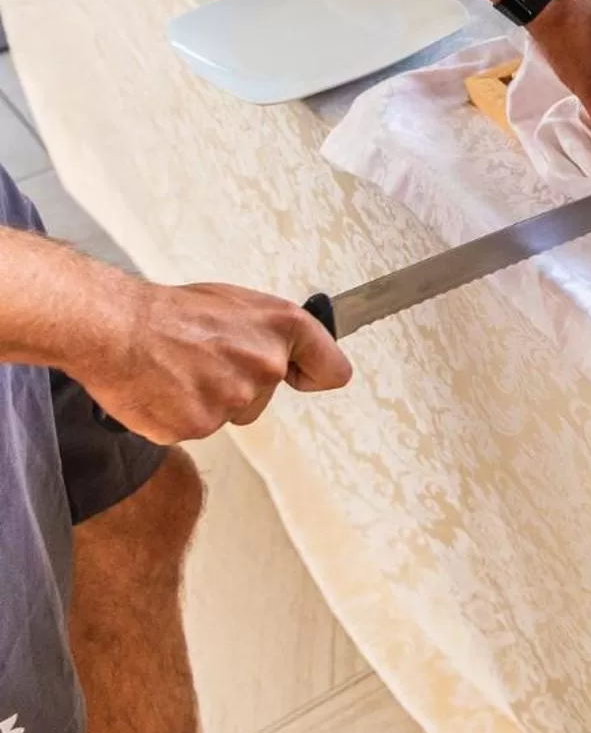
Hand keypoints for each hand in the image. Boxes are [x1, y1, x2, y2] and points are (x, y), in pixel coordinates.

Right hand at [79, 282, 353, 442]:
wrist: (116, 328)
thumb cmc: (170, 312)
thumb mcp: (237, 305)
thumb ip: (269, 333)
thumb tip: (287, 351)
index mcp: (283, 328)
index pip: (332, 370)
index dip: (314, 375)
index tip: (303, 377)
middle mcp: (267, 366)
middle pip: (266, 396)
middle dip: (239, 384)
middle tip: (203, 361)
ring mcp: (235, 400)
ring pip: (231, 413)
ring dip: (208, 400)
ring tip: (179, 371)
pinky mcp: (200, 426)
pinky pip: (196, 427)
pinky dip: (179, 414)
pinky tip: (164, 388)